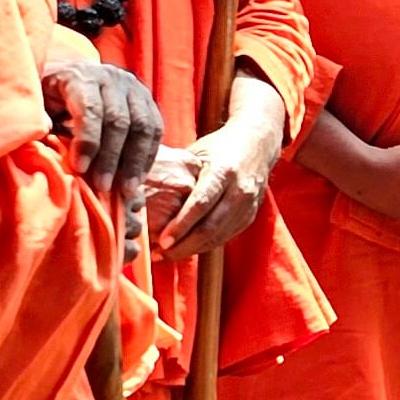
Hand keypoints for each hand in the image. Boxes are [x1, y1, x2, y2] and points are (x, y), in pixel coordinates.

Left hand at [42, 61, 164, 203]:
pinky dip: (148, 156)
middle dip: (111, 157)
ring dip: (135, 161)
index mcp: (81, 77)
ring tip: (126, 189)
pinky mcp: (148, 99)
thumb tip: (46, 131)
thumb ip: (40, 117)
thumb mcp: (37, 102)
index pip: (91, 109)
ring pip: (143, 125)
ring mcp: (133, 87)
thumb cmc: (50, 97)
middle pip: (119, 120)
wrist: (73, 74)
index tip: (80, 169)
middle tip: (103, 186)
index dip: (88, 141)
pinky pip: (155, 129)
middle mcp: (111, 78)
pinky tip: (139, 177)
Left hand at [145, 76, 293, 255]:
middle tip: (159, 254)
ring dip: (191, 250)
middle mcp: (240, 190)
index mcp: (224, 170)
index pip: (201, 204)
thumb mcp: (197, 152)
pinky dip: (204, 246)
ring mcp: (248, 206)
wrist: (258, 143)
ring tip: (166, 256)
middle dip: (183, 245)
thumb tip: (141, 190)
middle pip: (210, 227)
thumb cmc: (220, 146)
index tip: (161, 241)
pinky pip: (225, 237)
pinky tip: (186, 249)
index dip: (181, 225)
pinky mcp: (249, 216)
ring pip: (218, 237)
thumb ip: (177, 173)